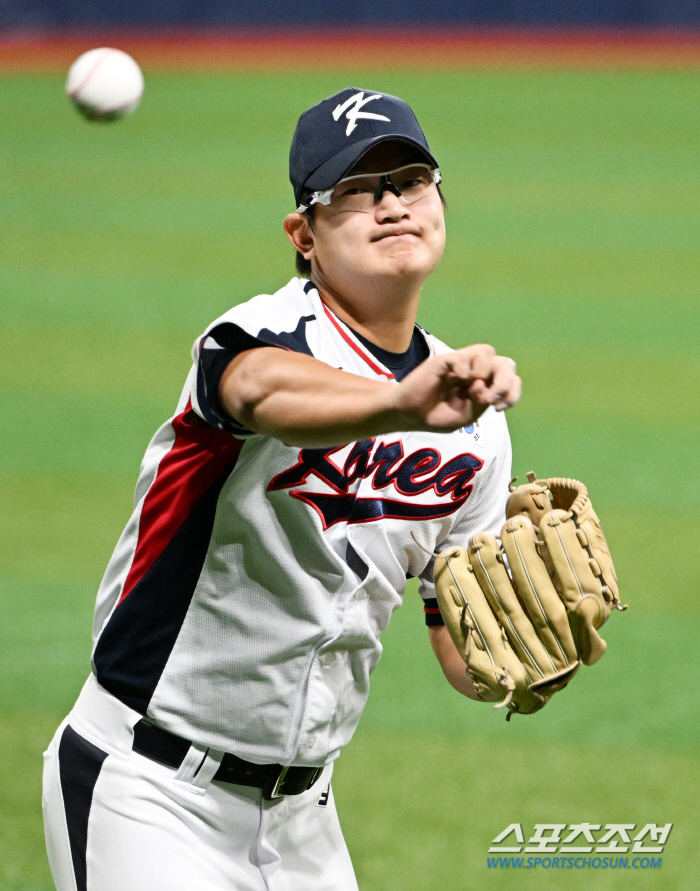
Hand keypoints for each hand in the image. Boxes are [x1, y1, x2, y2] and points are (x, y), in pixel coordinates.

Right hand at [392, 344, 520, 432]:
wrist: (410, 415)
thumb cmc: (438, 415)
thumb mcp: (468, 415)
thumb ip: (483, 401)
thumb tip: (485, 384)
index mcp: (485, 384)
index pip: (510, 378)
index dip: (512, 392)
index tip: (498, 409)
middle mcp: (476, 371)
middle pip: (505, 363)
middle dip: (504, 382)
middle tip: (489, 399)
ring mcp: (461, 364)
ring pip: (487, 351)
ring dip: (486, 372)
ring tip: (472, 388)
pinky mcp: (444, 361)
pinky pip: (463, 356)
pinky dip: (464, 369)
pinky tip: (456, 380)